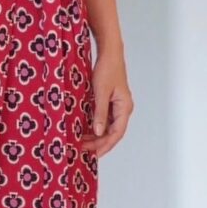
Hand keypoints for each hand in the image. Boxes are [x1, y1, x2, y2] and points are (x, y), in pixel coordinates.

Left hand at [81, 42, 133, 158]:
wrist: (109, 52)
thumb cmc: (107, 69)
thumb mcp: (101, 92)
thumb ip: (100, 113)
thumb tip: (98, 132)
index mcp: (124, 108)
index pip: (116, 134)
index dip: (105, 146)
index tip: (93, 155)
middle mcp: (123, 108)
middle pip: (112, 132)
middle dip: (98, 142)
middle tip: (82, 148)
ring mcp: (117, 105)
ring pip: (108, 126)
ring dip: (96, 134)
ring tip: (82, 141)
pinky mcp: (111, 100)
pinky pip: (104, 118)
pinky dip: (95, 124)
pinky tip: (84, 128)